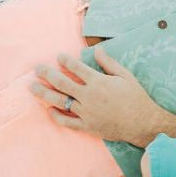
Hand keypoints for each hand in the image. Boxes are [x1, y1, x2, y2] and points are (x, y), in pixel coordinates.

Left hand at [30, 46, 159, 143]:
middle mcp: (89, 96)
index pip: (76, 67)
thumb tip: (97, 49)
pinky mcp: (88, 126)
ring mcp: (87, 112)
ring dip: (44, 93)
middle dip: (47, 74)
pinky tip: (49, 109)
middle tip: (37, 68)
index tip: (58, 56)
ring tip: (32, 87)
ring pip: (60, 101)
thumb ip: (109, 63)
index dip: (65, 60)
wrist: (143, 123)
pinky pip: (67, 121)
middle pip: (62, 83)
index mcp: (98, 82)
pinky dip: (56, 115)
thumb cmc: (136, 98)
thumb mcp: (125, 76)